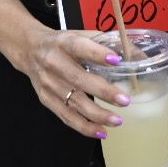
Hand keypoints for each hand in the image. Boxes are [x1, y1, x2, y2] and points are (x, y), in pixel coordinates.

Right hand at [8, 29, 134, 139]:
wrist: (28, 49)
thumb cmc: (61, 43)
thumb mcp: (79, 35)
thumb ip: (106, 44)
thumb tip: (139, 56)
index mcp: (64, 42)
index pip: (80, 47)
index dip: (98, 53)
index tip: (116, 60)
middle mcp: (53, 62)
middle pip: (79, 79)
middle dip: (103, 92)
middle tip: (125, 101)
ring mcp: (48, 83)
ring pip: (73, 102)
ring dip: (97, 114)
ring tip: (118, 121)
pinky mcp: (45, 98)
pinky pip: (66, 116)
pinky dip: (84, 126)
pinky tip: (101, 131)